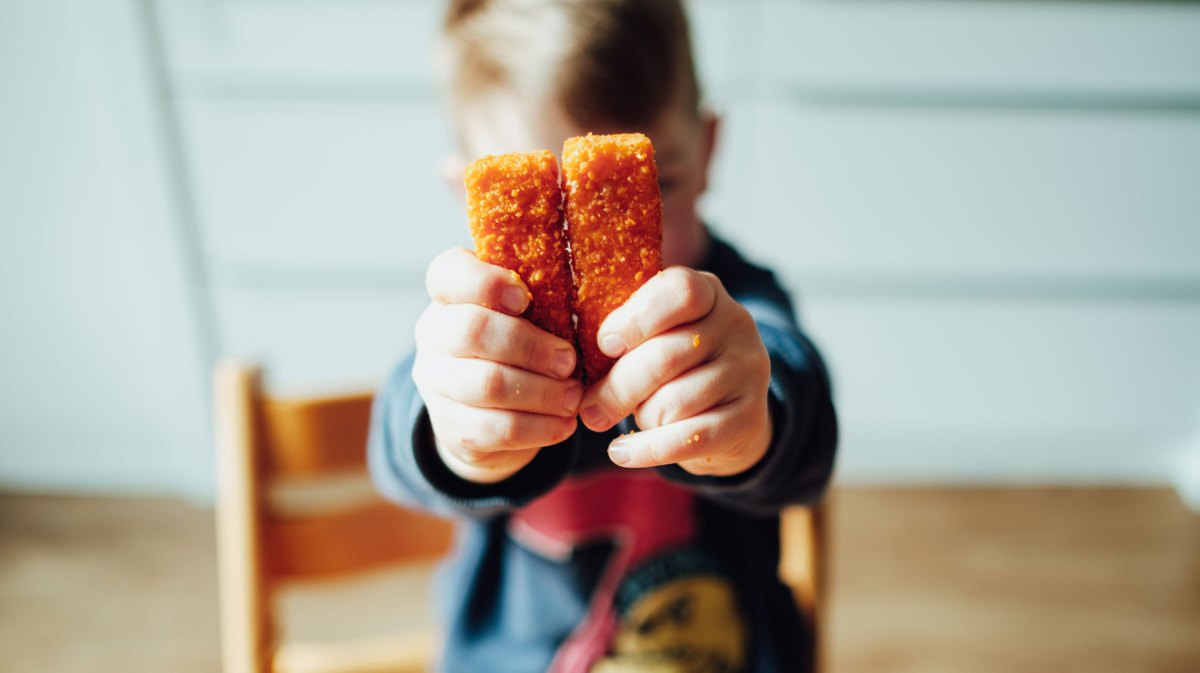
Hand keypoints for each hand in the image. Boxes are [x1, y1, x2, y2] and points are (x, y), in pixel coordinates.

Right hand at [412, 248, 580, 483]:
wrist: (489, 415)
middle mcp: (434, 336)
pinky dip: (540, 427)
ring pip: (488, 384)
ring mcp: (437, 384)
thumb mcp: (525, 316)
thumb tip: (591, 301)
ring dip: (543, 392)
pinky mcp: (451, 429)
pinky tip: (564, 423)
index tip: (525, 298)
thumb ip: (541, 299)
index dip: (486, 283)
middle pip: (471, 330)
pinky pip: (498, 429)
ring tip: (573, 396)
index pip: (448, 273)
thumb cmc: (519, 348)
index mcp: (450, 296)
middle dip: (531, 346)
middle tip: (568, 361)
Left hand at [579, 267, 772, 475]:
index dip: (636, 318)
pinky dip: (647, 450)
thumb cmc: (673, 367)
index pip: (680, 291)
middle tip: (590, 408)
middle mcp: (736, 325)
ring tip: (630, 422)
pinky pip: (690, 438)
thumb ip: (624, 339)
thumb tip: (573, 371)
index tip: (604, 345)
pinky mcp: (749, 419)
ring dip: (641, 417)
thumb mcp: (653, 338)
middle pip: (668, 354)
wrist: (728, 412)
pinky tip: (622, 452)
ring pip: (676, 400)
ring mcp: (749, 372)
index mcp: (708, 292)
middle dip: (619, 386)